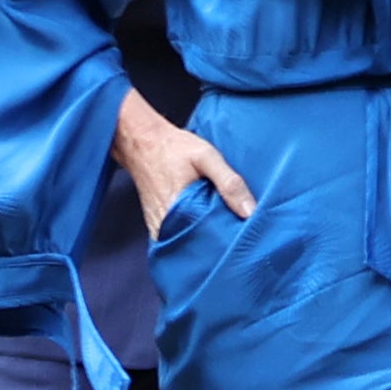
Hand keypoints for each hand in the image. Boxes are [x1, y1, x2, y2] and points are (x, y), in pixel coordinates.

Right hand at [111, 89, 254, 236]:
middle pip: (199, 247)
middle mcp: (166, 225)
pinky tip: (204, 227)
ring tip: (222, 231)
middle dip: (218, 244)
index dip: (229, 241)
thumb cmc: (173, 148)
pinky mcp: (156, 225)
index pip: (210, 242)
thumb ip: (229, 183)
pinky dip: (191, 236)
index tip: (244, 238)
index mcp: (179, 212)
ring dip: (205, 241)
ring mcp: (159, 228)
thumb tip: (250, 212)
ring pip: (188, 245)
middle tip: (235, 234)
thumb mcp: (206, 157)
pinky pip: (177, 238)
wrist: (140, 142)